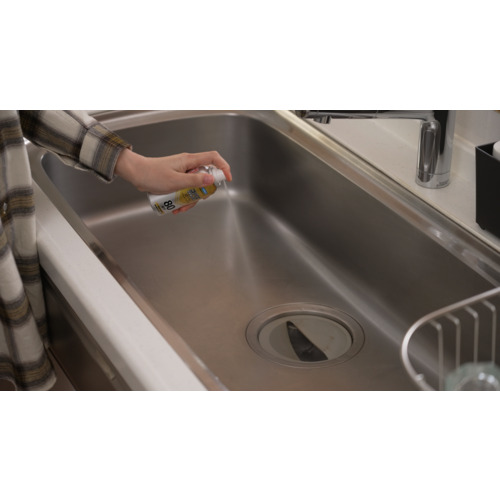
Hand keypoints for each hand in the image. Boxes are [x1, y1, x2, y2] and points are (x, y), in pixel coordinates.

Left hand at [114, 149, 231, 213]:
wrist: (136, 174)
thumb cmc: (152, 174)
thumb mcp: (175, 181)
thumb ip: (194, 180)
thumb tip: (211, 179)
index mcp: (190, 160)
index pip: (213, 158)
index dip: (223, 167)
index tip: (227, 179)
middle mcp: (188, 165)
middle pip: (207, 176)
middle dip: (204, 191)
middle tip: (196, 199)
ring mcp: (183, 172)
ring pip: (197, 186)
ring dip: (192, 199)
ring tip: (181, 207)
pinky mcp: (178, 179)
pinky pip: (187, 190)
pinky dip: (184, 199)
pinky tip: (177, 207)